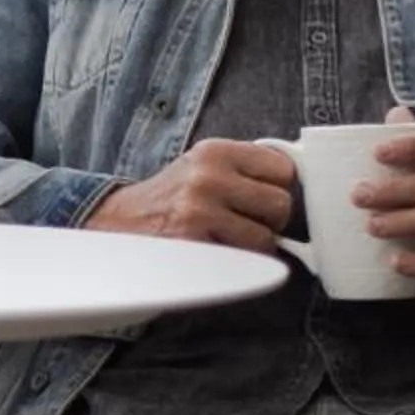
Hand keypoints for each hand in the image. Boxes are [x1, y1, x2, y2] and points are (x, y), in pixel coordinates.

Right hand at [81, 139, 297, 251]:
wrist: (116, 222)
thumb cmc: (170, 197)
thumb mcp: (201, 165)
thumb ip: (244, 167)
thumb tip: (297, 176)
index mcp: (214, 151)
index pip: (283, 168)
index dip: (278, 187)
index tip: (261, 196)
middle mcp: (208, 177)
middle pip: (281, 204)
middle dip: (270, 220)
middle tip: (246, 222)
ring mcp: (199, 212)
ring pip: (265, 239)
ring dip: (253, 246)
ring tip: (227, 238)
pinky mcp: (194, 245)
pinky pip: (242, 261)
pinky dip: (237, 264)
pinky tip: (215, 252)